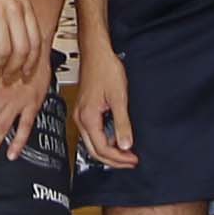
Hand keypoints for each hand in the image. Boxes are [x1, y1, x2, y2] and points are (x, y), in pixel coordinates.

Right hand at [0, 0, 50, 159]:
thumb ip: (15, 9)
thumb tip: (20, 30)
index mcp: (24, 5)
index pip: (35, 41)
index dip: (31, 62)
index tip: (24, 74)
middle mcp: (16, 10)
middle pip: (23, 50)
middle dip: (16, 70)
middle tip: (6, 80)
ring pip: (5, 52)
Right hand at [73, 40, 138, 170]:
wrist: (96, 52)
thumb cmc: (105, 69)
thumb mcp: (119, 98)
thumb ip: (122, 123)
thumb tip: (126, 144)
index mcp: (87, 117)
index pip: (102, 149)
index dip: (119, 158)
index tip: (132, 159)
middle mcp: (81, 118)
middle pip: (94, 150)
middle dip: (113, 159)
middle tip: (130, 161)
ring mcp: (81, 114)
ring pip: (92, 143)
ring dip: (109, 151)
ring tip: (126, 152)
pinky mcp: (84, 109)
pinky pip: (92, 132)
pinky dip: (105, 140)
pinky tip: (116, 138)